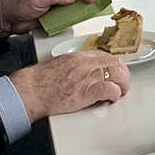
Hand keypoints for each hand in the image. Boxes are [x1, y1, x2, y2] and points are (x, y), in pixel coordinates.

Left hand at [0, 0, 94, 34]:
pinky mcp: (55, 13)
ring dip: (79, 8)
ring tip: (85, 12)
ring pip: (74, 4)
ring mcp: (56, 2)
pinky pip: (68, 15)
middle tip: (92, 5)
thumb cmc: (17, 2)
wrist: (8, 18)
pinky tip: (75, 19)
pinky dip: (72, 17)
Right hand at [9, 50, 129, 120]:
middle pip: (115, 64)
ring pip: (116, 75)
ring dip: (122, 85)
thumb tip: (86, 72)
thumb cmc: (41, 81)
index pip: (105, 56)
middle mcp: (85, 65)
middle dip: (123, 75)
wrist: (31, 90)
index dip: (115, 65)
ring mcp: (87, 77)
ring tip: (120, 92)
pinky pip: (109, 90)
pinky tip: (111, 98)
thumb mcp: (61, 64)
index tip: (118, 72)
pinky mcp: (86, 92)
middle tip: (123, 84)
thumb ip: (76, 66)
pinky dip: (114, 94)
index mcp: (79, 57)